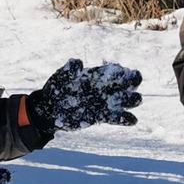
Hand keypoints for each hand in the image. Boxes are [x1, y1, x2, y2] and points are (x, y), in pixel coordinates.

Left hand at [27, 59, 142, 130]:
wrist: (50, 109)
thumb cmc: (56, 89)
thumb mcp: (61, 77)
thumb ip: (69, 70)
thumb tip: (78, 63)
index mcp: (98, 76)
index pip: (117, 72)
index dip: (123, 72)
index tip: (122, 74)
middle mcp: (104, 88)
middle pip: (127, 84)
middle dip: (132, 85)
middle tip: (129, 88)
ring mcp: (104, 103)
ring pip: (126, 101)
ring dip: (131, 100)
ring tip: (133, 101)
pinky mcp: (101, 116)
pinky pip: (117, 118)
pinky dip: (126, 119)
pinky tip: (132, 120)